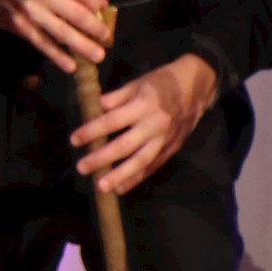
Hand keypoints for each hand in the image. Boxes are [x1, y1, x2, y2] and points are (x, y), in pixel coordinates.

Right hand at [0, 0, 111, 70]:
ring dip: (82, 46)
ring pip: (62, 32)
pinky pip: (43, 43)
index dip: (97, 4)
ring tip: (97, 55)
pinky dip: (58, 56)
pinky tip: (70, 65)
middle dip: (95, 28)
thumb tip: (100, 3)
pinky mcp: (20, 27)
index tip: (104, 13)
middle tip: (107, 38)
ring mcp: (31, 12)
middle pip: (76, 14)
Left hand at [72, 53, 218, 194]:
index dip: (92, 131)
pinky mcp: (172, 149)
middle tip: (82, 168)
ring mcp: (165, 139)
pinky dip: (137, 179)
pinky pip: (153, 167)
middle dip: (102, 159)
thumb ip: (114, 98)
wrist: (196, 88)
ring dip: (120, 176)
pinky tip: (121, 188)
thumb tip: (91, 109)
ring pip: (141, 162)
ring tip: (101, 187)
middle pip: (125, 146)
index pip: (113, 121)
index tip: (75, 140)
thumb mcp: (137, 84)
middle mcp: (155, 124)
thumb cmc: (161, 82)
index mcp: (143, 105)